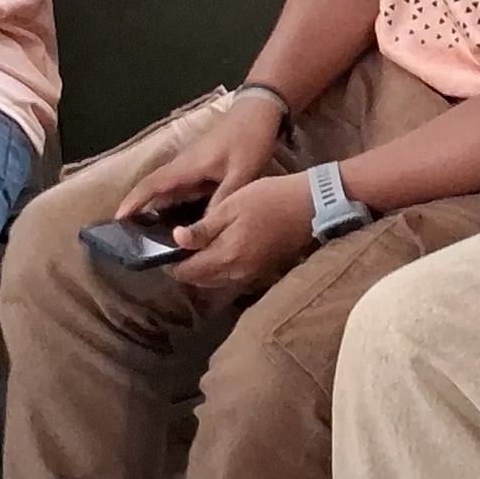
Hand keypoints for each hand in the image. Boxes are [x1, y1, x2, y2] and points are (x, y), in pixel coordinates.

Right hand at [117, 92, 284, 222]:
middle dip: (137, 208)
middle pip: (153, 188)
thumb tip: (204, 227)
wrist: (258, 113)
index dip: (133, 201)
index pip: (152, 185)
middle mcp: (183, 165)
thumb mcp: (241, 173)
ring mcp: (190, 165)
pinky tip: (177, 219)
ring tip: (147, 233)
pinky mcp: (200, 166)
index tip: (117, 219)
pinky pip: (179, 188)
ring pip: (165, 188)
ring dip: (153, 206)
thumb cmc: (249, 140)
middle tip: (128, 236)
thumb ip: (223, 199)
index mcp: (187, 166)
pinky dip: (171, 202)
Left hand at [166, 172, 316, 290]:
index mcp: (225, 256)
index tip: (167, 245)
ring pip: (217, 280)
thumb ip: (203, 228)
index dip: (173, 262)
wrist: (311, 205)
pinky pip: (233, 276)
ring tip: (198, 246)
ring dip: (204, 270)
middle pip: (200, 280)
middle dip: (187, 267)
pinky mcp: (263, 269)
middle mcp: (236, 272)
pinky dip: (221, 268)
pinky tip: (222, 249)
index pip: (187, 272)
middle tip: (181, 245)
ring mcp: (251, 273)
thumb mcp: (231, 206)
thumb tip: (176, 241)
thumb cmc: (268, 198)